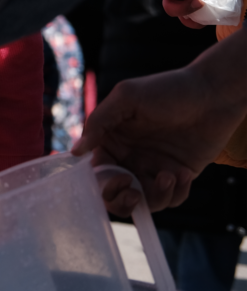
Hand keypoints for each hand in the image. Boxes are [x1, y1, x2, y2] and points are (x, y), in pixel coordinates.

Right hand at [74, 28, 246, 212]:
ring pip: (144, 201)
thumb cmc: (168, 89)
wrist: (213, 94)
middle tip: (134, 193)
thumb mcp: (127, 97)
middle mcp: (130, 156)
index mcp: (112, 138)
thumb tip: (77, 152)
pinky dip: (176, 193)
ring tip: (168, 176)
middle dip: (121, 200)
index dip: (102, 181)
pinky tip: (183, 174)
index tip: (119, 177)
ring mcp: (154, 167)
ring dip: (155, 197)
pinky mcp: (178, 176)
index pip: (97, 169)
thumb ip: (98, 122)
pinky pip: (170, 199)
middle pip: (114, 192)